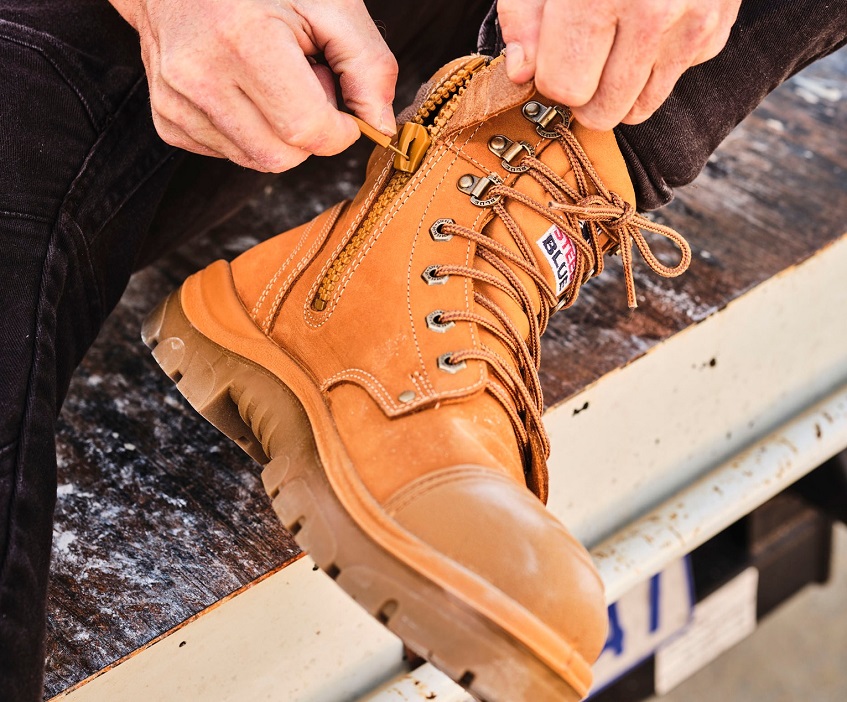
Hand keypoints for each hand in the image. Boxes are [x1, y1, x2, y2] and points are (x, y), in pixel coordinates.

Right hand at [110, 0, 397, 171]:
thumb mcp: (330, 1)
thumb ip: (368, 65)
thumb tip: (381, 127)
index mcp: (243, 41)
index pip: (307, 131)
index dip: (340, 129)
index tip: (344, 104)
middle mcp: (199, 75)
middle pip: (283, 157)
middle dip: (310, 131)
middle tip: (305, 79)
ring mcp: (176, 100)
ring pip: (257, 161)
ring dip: (280, 132)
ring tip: (273, 79)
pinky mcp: (167, 118)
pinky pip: (230, 152)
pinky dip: (250, 131)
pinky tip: (245, 88)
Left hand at [499, 0, 740, 130]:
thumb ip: (522, 15)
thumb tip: (522, 72)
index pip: (566, 88)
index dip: (551, 76)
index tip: (551, 57)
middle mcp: (652, 12)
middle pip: (603, 109)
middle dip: (583, 94)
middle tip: (579, 58)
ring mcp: (691, 21)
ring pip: (640, 107)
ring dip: (618, 88)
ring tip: (609, 46)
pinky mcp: (716, 27)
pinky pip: (673, 78)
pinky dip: (656, 62)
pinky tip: (647, 24)